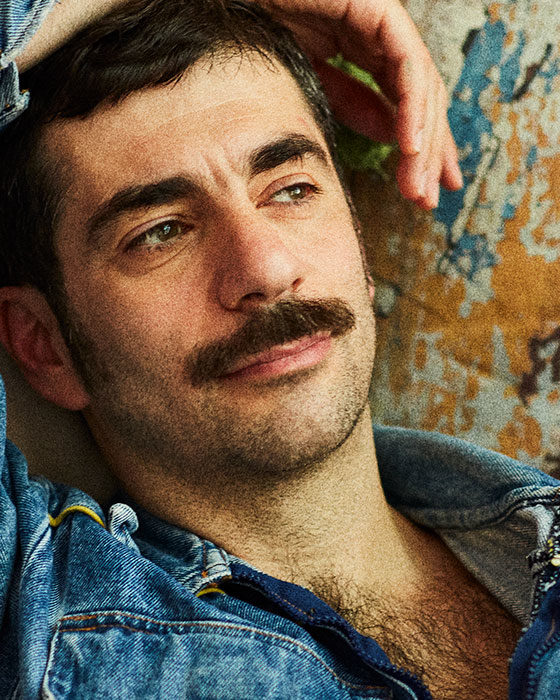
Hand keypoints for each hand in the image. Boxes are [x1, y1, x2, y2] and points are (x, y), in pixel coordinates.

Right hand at [256, 0, 462, 208]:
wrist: (234, 1)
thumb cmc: (260, 34)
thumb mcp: (312, 84)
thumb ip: (352, 104)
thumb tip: (391, 135)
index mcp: (367, 50)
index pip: (406, 106)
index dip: (419, 151)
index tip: (420, 190)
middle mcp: (382, 37)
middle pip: (423, 102)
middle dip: (429, 154)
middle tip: (425, 198)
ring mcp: (383, 22)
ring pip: (422, 89)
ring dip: (423, 143)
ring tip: (416, 184)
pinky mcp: (378, 10)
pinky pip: (407, 66)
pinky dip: (411, 109)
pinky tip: (408, 146)